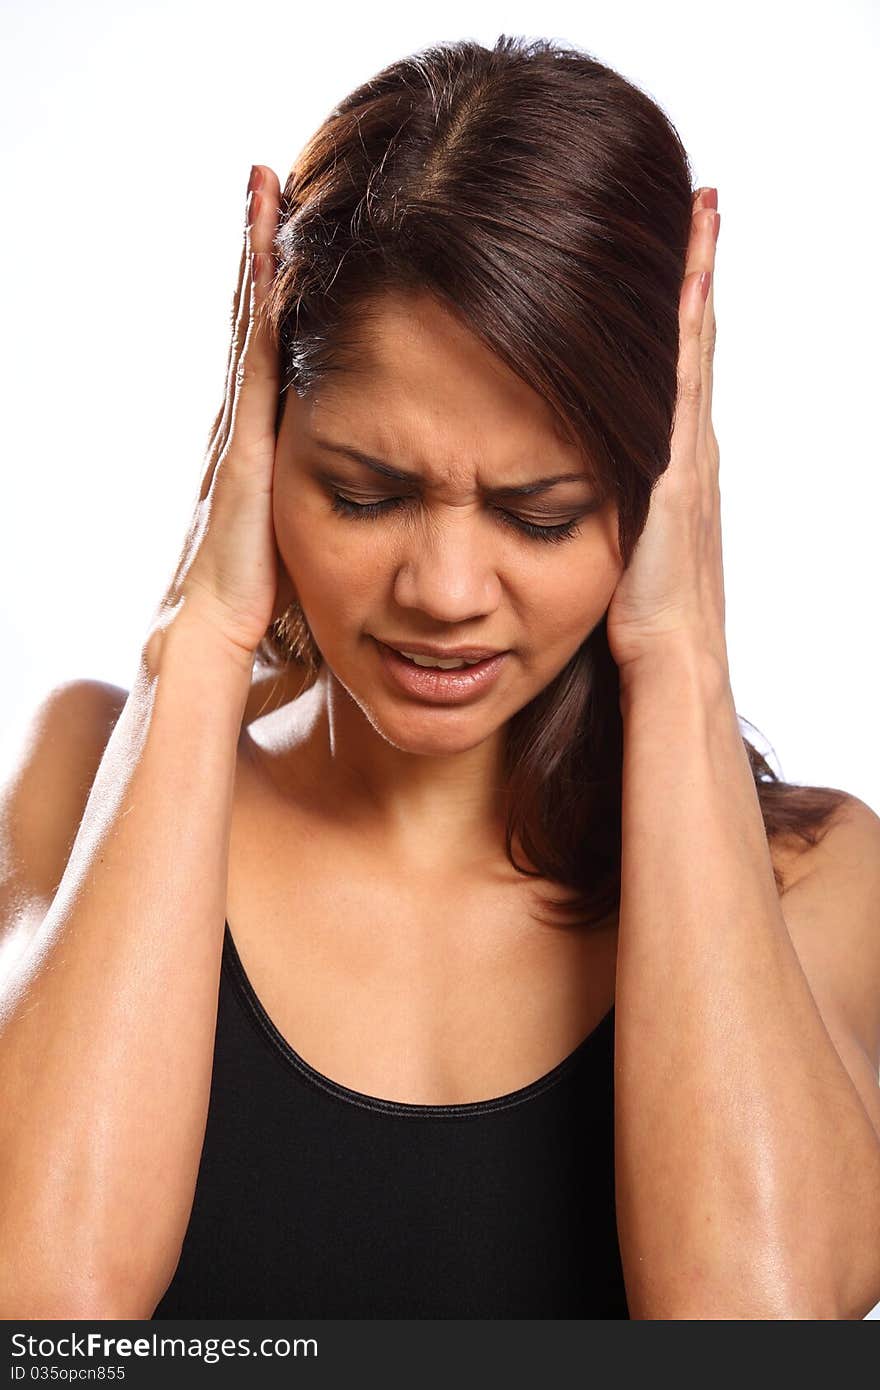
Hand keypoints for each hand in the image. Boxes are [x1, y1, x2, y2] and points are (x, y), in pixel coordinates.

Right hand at [152, 164, 284, 669]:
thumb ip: (333, 522)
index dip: (276, 299)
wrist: (220, 632)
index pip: (271, 358)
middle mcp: (247, 426)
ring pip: (251, 325)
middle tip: (271, 182)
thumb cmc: (267, 605)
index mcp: (263, 449)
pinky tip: (268, 247)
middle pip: (255, 322)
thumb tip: (377, 529)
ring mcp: (242, 429)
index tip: (293, 242)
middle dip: (261, 254)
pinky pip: (257, 354)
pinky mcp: (247, 440)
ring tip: (265, 187)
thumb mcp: (311, 549)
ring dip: (256, 255)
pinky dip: (261, 299)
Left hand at [606, 188, 725, 687]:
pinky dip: (688, 321)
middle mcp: (690, 451)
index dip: (677, 322)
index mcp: (671, 473)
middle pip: (692, 347)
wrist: (672, 662)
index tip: (677, 259)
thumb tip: (557, 502)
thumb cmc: (639, 629)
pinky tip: (687, 271)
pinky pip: (684, 374)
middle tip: (699, 207)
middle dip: (694, 278)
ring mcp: (690, 453)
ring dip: (695, 282)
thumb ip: (600, 523)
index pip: (674, 380)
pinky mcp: (679, 464)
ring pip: (692, 349)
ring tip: (699, 215)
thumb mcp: (614, 562)